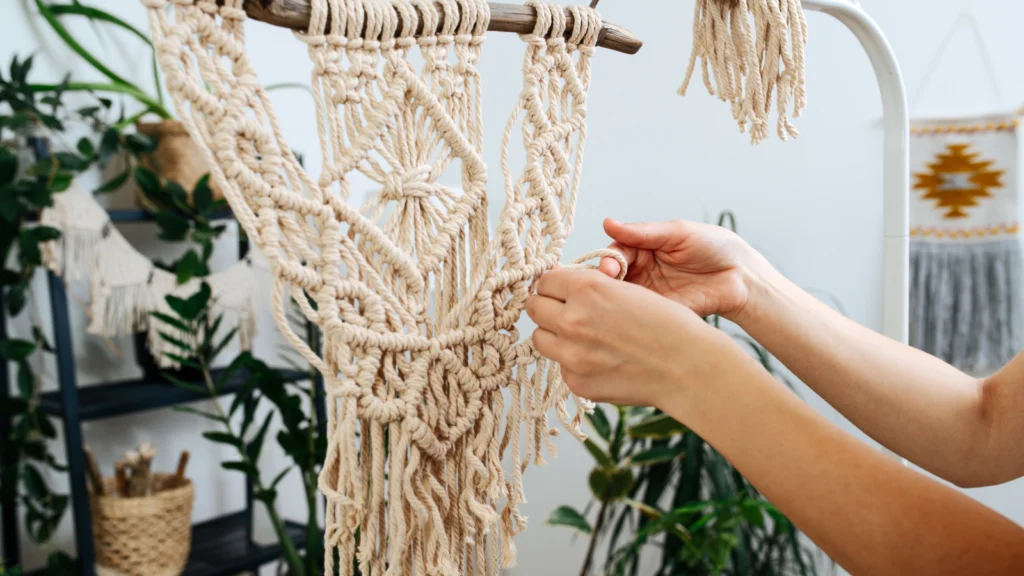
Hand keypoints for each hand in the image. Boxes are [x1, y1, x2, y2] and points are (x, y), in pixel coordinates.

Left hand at [525, 268, 737, 407]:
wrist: (688, 366)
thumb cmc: (667, 324)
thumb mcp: (627, 289)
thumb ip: (589, 289)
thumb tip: (561, 290)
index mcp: (586, 288)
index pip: (545, 281)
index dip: (555, 286)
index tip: (562, 292)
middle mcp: (572, 319)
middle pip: (534, 308)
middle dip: (548, 308)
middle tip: (565, 313)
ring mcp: (571, 354)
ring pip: (539, 339)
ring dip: (554, 336)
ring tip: (581, 338)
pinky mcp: (576, 381)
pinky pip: (560, 366)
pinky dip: (574, 363)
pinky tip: (600, 361)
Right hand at [596, 218, 771, 320]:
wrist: (741, 276)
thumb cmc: (713, 246)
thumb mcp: (677, 233)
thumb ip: (642, 232)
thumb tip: (608, 223)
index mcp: (643, 248)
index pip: (615, 252)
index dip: (608, 259)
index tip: (608, 267)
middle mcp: (642, 271)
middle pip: (613, 276)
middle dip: (607, 280)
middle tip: (609, 282)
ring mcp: (649, 294)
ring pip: (622, 297)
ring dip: (615, 299)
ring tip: (615, 300)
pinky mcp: (661, 313)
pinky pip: (640, 315)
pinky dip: (631, 315)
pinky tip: (628, 315)